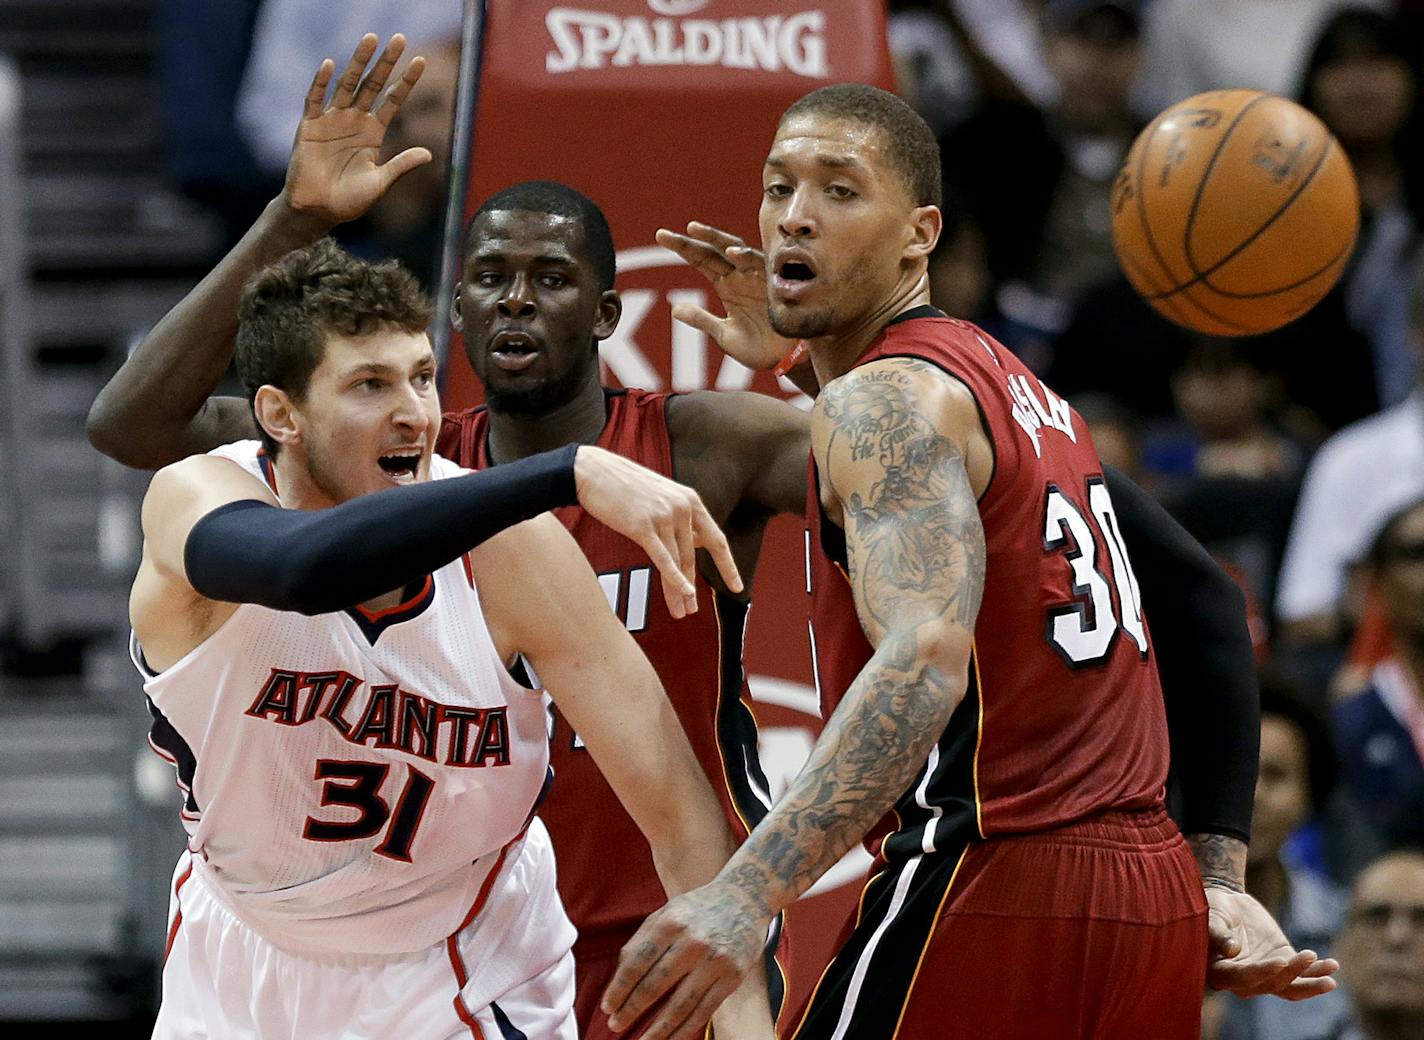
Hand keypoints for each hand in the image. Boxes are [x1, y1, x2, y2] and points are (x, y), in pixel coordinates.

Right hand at [281, 34, 432, 227]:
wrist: (317, 211)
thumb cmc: (349, 201)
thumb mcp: (380, 183)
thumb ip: (401, 166)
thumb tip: (429, 154)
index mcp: (373, 132)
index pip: (393, 100)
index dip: (406, 81)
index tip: (421, 60)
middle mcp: (354, 120)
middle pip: (372, 84)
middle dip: (385, 62)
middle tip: (399, 38)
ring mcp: (332, 120)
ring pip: (347, 84)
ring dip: (358, 62)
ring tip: (370, 39)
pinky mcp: (309, 126)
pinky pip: (315, 99)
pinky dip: (321, 83)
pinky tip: (330, 65)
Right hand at [573, 447, 741, 617]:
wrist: (593, 471)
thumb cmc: (624, 485)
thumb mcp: (662, 495)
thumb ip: (680, 518)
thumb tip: (696, 543)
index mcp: (690, 500)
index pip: (716, 540)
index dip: (728, 565)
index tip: (737, 586)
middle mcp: (682, 508)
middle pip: (692, 557)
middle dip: (692, 587)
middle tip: (692, 610)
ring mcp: (663, 517)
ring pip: (678, 562)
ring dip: (680, 591)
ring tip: (681, 612)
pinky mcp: (643, 527)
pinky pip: (663, 559)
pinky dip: (674, 579)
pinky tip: (683, 595)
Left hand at [602, 882, 767, 1039]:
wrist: (745, 899)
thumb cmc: (697, 909)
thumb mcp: (667, 913)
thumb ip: (642, 941)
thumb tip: (619, 979)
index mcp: (671, 923)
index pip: (636, 963)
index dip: (618, 989)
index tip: (607, 1007)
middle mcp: (693, 942)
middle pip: (654, 986)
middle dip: (631, 1010)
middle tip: (615, 1025)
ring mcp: (715, 961)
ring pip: (680, 1005)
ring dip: (657, 1030)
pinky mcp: (733, 977)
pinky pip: (704, 1011)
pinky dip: (685, 1030)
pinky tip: (670, 1038)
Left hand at [655, 223, 795, 370]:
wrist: (785, 362)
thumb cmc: (758, 348)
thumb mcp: (723, 335)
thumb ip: (702, 320)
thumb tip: (674, 309)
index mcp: (727, 285)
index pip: (702, 260)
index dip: (683, 248)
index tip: (661, 235)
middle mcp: (740, 277)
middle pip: (714, 250)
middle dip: (693, 239)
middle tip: (668, 232)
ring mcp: (757, 278)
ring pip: (736, 250)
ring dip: (717, 240)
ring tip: (696, 231)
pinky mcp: (773, 286)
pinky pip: (761, 267)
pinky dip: (747, 258)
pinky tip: (732, 253)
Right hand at [1204, 886, 1339, 999]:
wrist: (1226, 901)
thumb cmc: (1211, 908)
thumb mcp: (1211, 917)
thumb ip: (1218, 934)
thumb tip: (1231, 949)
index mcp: (1220, 972)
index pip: (1243, 978)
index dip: (1262, 972)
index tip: (1280, 961)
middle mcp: (1243, 980)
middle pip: (1270, 985)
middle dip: (1292, 974)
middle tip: (1309, 956)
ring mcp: (1265, 974)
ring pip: (1290, 988)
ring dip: (1311, 984)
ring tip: (1331, 975)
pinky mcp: (1282, 964)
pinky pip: (1301, 975)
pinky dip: (1317, 972)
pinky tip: (1332, 965)